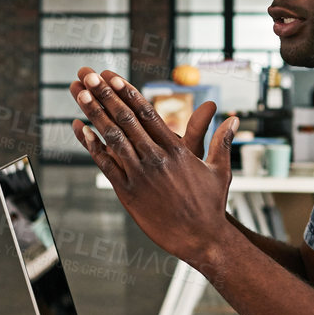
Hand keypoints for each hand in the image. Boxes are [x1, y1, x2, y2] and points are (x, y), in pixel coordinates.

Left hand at [68, 68, 237, 266]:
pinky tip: (80, 129)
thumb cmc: (212, 204)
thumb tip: (234, 118)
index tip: (112, 76)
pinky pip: (107, 166)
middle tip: (87, 75)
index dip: (127, 93)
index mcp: (177, 149)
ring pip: (113, 138)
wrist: (202, 239)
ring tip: (79, 93)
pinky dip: (93, 146)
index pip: (147, 113)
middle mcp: (157, 158)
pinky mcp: (129, 194)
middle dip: (104, 95)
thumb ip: (221, 140)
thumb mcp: (220, 169)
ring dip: (94, 114)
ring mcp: (141, 175)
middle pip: (126, 120)